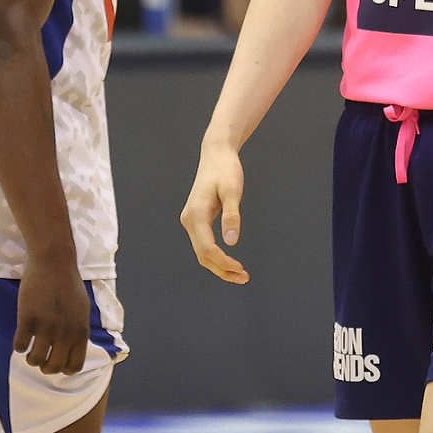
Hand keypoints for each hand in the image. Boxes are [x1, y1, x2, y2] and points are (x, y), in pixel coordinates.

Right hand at [14, 253, 92, 374]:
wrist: (54, 262)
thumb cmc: (68, 284)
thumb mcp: (83, 309)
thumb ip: (78, 331)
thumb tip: (72, 350)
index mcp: (81, 331)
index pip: (74, 365)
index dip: (63, 368)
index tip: (56, 362)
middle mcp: (65, 333)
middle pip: (53, 367)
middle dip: (45, 366)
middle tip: (40, 357)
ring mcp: (46, 327)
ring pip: (35, 360)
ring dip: (31, 359)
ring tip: (31, 350)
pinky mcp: (28, 319)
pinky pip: (20, 346)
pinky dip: (19, 346)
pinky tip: (22, 335)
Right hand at [181, 144, 249, 282]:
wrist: (216, 154)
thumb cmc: (225, 170)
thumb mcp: (232, 190)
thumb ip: (232, 216)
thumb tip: (231, 242)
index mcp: (196, 215)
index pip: (207, 248)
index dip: (223, 262)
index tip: (241, 269)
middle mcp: (189, 220)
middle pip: (202, 255)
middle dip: (222, 269)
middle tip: (244, 278)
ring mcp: (190, 220)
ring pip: (202, 252)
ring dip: (219, 266)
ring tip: (239, 274)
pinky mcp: (195, 220)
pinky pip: (203, 244)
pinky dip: (216, 256)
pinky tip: (229, 261)